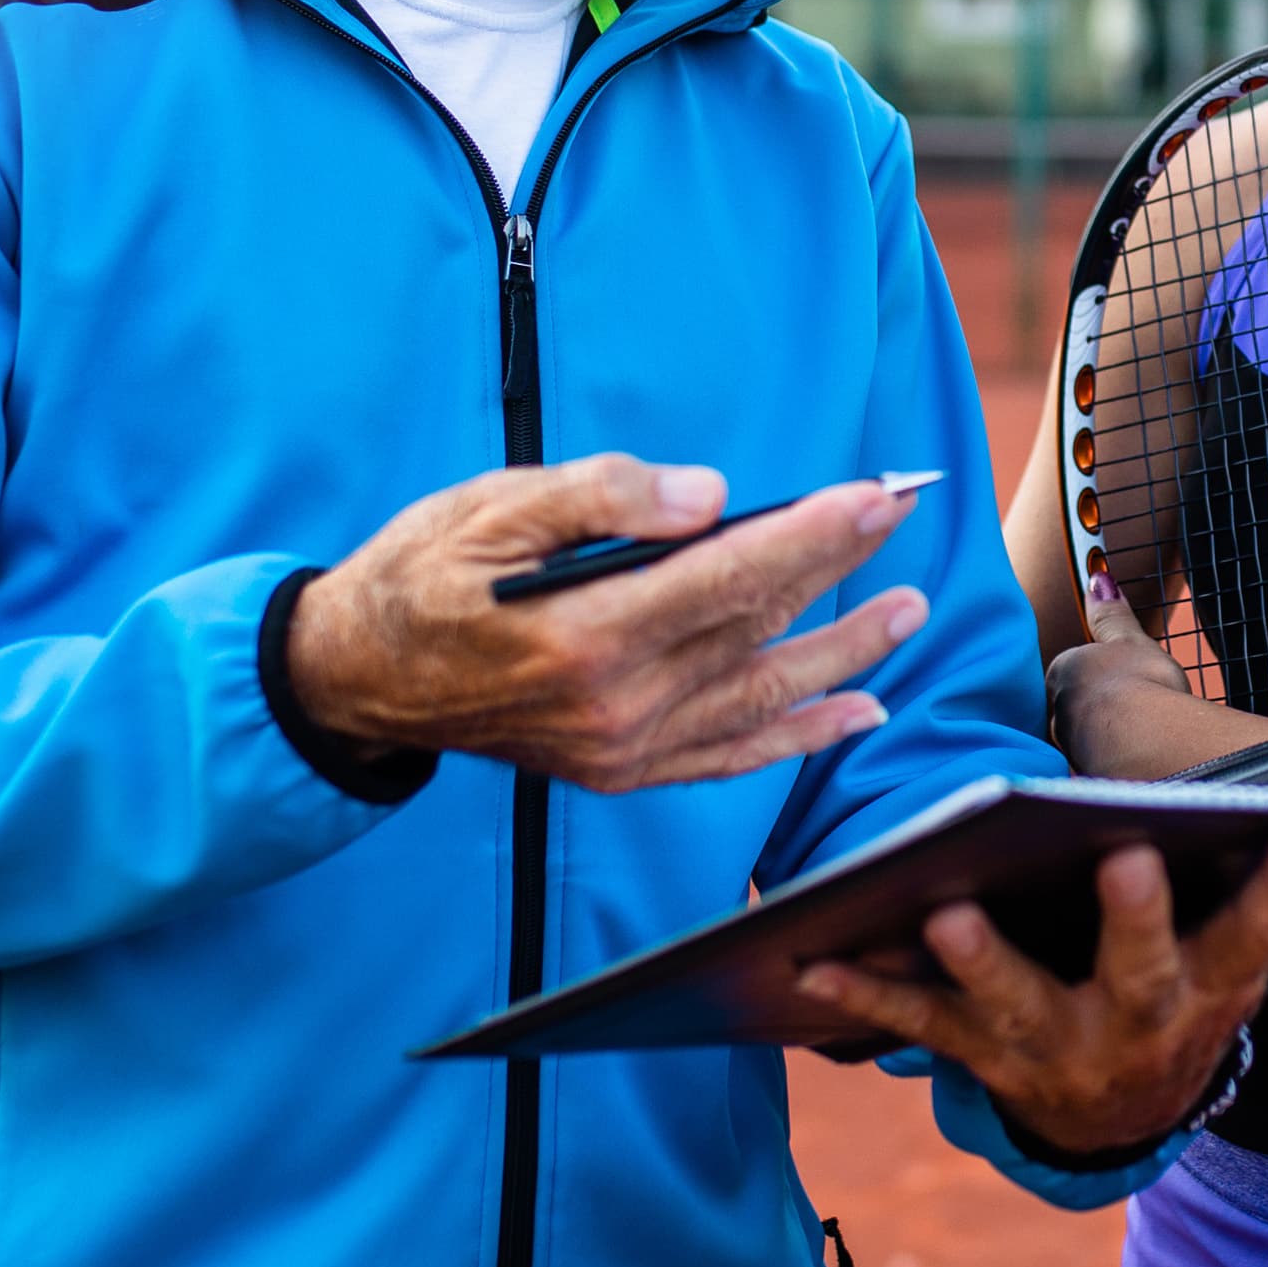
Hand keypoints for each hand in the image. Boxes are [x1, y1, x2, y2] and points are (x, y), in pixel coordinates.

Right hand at [286, 456, 925, 790]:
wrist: (360, 677)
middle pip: (754, 628)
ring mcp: (621, 749)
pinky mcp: (622, 771)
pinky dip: (799, 737)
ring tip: (907, 611)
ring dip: (844, 654)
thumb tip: (710, 497)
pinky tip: (857, 711)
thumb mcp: (493, 507)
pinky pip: (730, 757)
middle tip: (902, 516)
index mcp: (583, 634)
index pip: (728, 576)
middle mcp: (613, 705)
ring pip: (759, 696)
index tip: (876, 496)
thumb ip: (603, 495)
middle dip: (837, 569)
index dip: (811, 534)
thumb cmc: (424, 575)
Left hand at [790, 795, 1267, 1156]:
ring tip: (944, 904)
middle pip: (1143, 964)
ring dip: (980, 957)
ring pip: (1016, 999)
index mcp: (1218, 979)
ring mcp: (1059, 1044)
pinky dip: (864, 988)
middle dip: (1134, 915)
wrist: (1122, 1116)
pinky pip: (917, 1022)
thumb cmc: (1198, 982)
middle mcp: (1143, 1018)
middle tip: (1122, 855)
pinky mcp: (981, 1055)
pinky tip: (810, 951)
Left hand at [1045, 573, 1206, 772]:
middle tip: (1132, 713)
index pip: (1071, 674)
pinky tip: (1133, 767)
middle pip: (1072, 708)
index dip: (1099, 679)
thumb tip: (1099, 579)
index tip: (1123, 684)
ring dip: (1103, 741)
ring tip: (1136, 741)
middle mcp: (1054, 712)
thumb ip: (1111, 616)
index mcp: (1061, 673)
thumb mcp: (1131, 642)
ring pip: (1082, 740)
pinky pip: (1096, 768)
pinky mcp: (1083, 780)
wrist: (1150, 744)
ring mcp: (1067, 748)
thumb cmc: (1141, 687)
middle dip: (1097, 711)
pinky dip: (1111, 767)